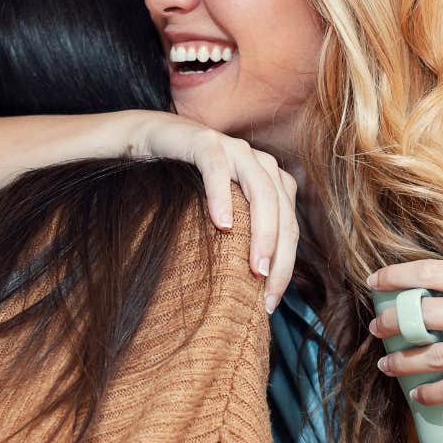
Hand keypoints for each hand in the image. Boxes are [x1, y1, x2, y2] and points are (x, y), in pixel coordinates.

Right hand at [133, 112, 297, 311]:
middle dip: (280, 256)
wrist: (153, 140)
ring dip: (262, 232)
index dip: (286, 267)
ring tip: (256, 268)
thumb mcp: (221, 213)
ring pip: (262, 191)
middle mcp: (260, 164)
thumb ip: (241, 236)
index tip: (270, 303)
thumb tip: (251, 288)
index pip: (289, 229)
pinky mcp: (206, 141)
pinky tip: (222, 224)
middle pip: (282, 213)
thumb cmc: (187, 186)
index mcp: (272, 182)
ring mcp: (235, 150)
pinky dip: (223, 196)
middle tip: (267, 292)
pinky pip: (219, 169)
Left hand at [364, 259, 442, 409]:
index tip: (374, 282)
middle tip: (376, 328)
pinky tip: (418, 395)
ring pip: (435, 355)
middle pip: (426, 314)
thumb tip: (439, 292)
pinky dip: (432, 392)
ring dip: (403, 361)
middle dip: (392, 322)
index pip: (434, 273)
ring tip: (387, 363)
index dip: (397, 277)